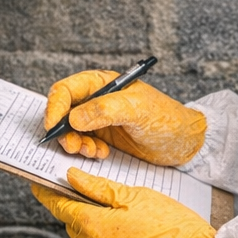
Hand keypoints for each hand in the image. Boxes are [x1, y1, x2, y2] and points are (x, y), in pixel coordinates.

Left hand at [31, 168, 215, 237]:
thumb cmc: (173, 228)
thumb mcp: (136, 197)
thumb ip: (98, 188)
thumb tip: (71, 178)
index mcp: (92, 226)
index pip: (59, 206)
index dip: (48, 195)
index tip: (38, 186)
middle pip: (76, 226)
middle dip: (87, 215)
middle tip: (113, 207)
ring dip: (100, 236)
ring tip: (133, 231)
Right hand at [44, 70, 205, 163]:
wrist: (184, 142)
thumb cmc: (166, 119)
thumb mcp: (138, 110)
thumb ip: (105, 110)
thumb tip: (74, 118)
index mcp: (102, 84)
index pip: (66, 90)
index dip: (54, 107)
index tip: (53, 127)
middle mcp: (96, 100)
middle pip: (63, 112)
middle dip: (63, 130)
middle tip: (73, 146)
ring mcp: (98, 120)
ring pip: (70, 131)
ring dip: (75, 143)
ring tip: (91, 152)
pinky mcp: (103, 137)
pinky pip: (83, 144)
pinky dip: (86, 151)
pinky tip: (101, 154)